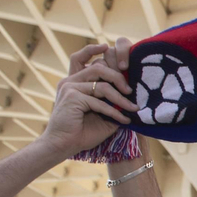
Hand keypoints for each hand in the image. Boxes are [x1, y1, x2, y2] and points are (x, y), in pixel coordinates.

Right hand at [40, 42, 138, 158]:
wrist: (63, 146)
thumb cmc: (82, 131)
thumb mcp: (102, 113)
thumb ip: (112, 100)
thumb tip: (132, 94)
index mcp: (74, 81)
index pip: (83, 57)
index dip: (95, 50)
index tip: (110, 50)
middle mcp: (70, 80)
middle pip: (99, 67)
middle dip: (118, 77)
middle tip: (131, 91)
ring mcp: (70, 87)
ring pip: (102, 84)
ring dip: (121, 97)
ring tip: (132, 108)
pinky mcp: (72, 97)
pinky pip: (99, 101)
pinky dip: (114, 112)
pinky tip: (124, 120)